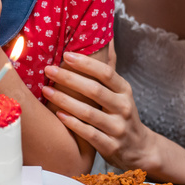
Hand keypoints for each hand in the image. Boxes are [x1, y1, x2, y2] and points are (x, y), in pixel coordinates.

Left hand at [42, 51, 157, 171]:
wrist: (138, 148)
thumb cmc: (121, 113)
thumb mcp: (120, 91)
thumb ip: (110, 67)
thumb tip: (106, 36)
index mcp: (124, 91)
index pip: (106, 73)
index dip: (86, 63)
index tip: (65, 54)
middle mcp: (123, 108)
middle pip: (94, 90)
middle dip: (69, 78)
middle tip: (48, 69)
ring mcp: (118, 128)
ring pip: (89, 113)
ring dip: (65, 100)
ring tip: (46, 91)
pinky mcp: (111, 146)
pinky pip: (89, 134)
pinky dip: (72, 124)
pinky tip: (58, 115)